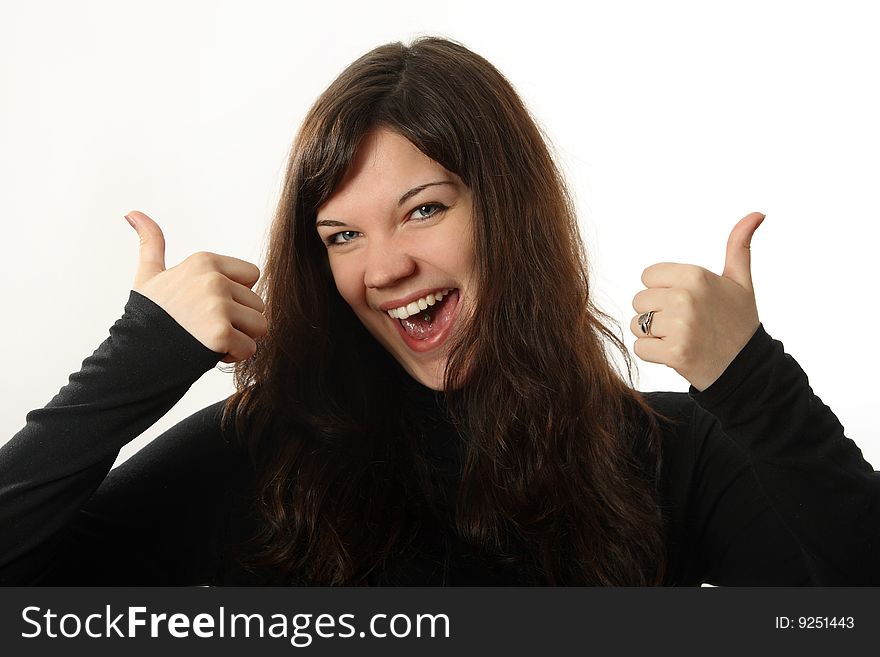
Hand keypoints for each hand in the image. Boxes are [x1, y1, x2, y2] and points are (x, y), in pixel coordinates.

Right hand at [124, 210, 267, 363]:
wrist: (134, 355)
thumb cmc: (147, 316)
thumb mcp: (149, 276)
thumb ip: (151, 243)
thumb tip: (132, 213)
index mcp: (204, 261)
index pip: (252, 276)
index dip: (236, 296)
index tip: (208, 305)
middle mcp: (214, 279)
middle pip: (258, 304)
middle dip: (239, 321)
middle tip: (206, 327)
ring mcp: (217, 306)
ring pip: (259, 326)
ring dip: (240, 338)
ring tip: (209, 339)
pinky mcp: (220, 334)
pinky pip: (250, 348)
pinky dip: (234, 356)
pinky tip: (208, 352)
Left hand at [630, 211, 764, 390]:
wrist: (747, 368)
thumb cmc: (738, 322)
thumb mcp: (740, 282)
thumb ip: (739, 246)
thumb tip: (756, 214)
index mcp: (695, 275)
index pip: (647, 277)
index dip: (662, 291)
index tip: (685, 302)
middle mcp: (686, 297)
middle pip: (639, 301)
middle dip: (656, 314)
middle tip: (685, 324)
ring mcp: (680, 326)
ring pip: (637, 325)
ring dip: (653, 336)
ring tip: (681, 338)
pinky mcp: (675, 353)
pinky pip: (640, 348)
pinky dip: (653, 355)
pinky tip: (678, 354)